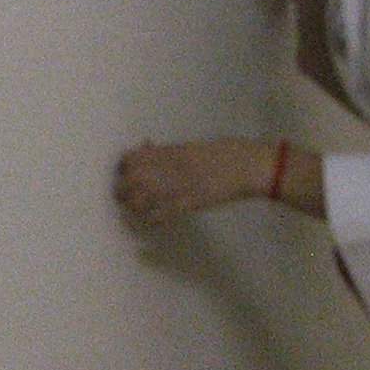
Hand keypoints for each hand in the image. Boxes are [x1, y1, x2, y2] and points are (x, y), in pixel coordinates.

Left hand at [114, 139, 265, 226]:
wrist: (247, 164)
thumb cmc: (224, 152)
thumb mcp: (191, 147)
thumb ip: (167, 150)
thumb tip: (147, 147)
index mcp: (169, 152)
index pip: (131, 158)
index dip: (124, 168)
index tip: (125, 174)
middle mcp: (167, 167)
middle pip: (129, 180)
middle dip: (122, 190)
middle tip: (126, 197)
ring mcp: (176, 186)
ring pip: (139, 199)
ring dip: (134, 206)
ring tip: (136, 212)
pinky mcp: (187, 203)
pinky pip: (160, 215)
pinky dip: (152, 220)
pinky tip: (152, 222)